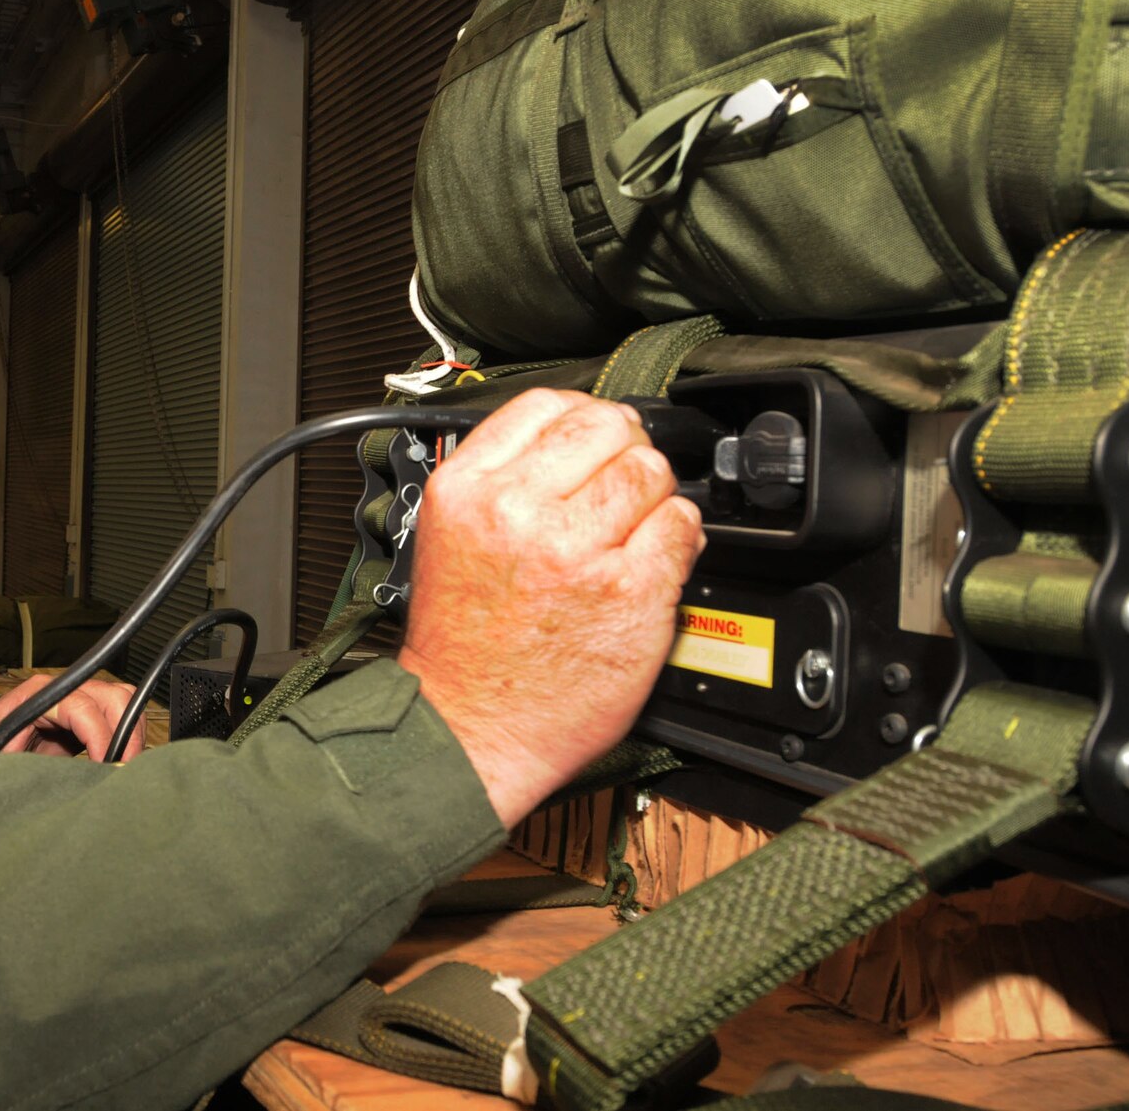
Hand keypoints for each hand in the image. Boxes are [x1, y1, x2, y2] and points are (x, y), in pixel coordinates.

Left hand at [0, 674, 144, 772]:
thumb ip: (12, 763)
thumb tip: (44, 780)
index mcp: (37, 696)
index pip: (82, 707)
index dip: (99, 737)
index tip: (105, 767)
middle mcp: (63, 689)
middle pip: (113, 696)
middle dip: (125, 734)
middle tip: (123, 771)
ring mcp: (79, 698)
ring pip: (124, 701)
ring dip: (132, 734)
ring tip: (124, 769)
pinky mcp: (89, 713)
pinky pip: (122, 714)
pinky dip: (129, 736)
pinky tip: (121, 763)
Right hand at [398, 389, 704, 826]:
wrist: (473, 725)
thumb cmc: (464, 643)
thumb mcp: (447, 536)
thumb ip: (499, 479)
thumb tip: (570, 437)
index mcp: (466, 490)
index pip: (547, 404)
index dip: (582, 416)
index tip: (593, 438)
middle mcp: (517, 511)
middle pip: (607, 426)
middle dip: (624, 449)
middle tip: (619, 484)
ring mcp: (576, 550)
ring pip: (650, 471)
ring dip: (653, 494)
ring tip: (631, 528)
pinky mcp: (629, 590)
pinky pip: (681, 526)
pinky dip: (678, 536)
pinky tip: (650, 559)